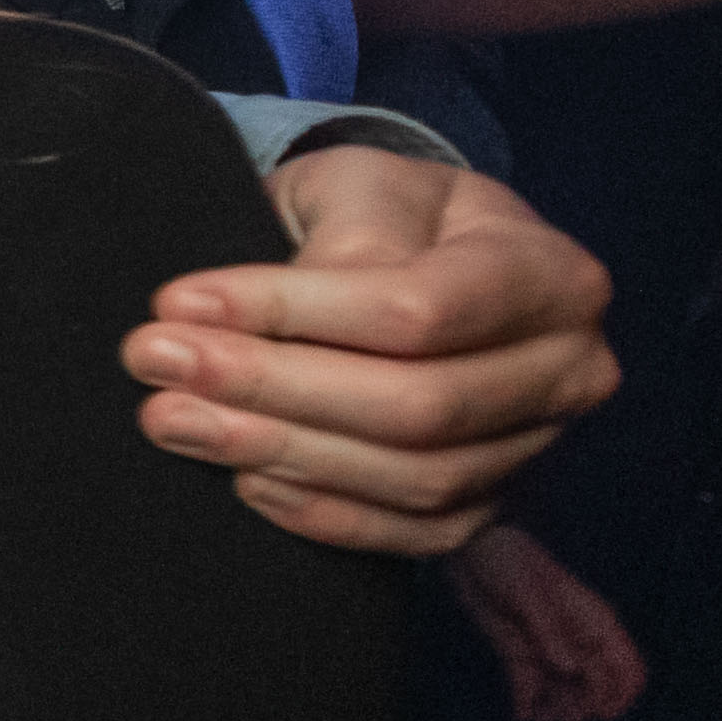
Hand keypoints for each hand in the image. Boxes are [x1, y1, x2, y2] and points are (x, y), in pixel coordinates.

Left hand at [127, 149, 619, 554]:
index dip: (291, 313)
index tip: (178, 301)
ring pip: (411, 477)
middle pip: (417, 406)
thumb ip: (343, 233)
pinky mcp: (493, 505)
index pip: (420, 311)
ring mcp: (537, 446)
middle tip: (154, 363)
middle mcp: (567, 368)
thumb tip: (271, 315)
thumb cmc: (390, 217)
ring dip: (276, 452)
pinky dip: (321, 513)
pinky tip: (242, 478)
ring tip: (172, 418)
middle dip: (269, 388)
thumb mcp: (366, 186)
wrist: (421, 265)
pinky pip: (411, 534)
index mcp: (551, 274)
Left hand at [446, 522, 646, 720]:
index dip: (620, 693)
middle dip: (584, 706)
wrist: (469, 548)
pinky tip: (522, 716)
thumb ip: (549, 630)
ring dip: (557, 709)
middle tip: (564, 718)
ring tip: (541, 719)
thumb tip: (569, 668)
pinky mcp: (517, 652)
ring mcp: (546, 647)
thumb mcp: (529, 593)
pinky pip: (530, 685)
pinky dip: (529, 702)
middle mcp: (574, 639)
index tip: (602, 712)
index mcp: (591, 621)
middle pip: (595, 685)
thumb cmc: (508, 560)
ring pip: (564, 690)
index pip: (625, 665)